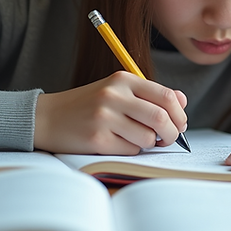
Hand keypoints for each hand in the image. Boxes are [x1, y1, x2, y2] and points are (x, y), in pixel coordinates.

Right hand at [33, 71, 186, 154]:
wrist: (47, 117)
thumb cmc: (88, 105)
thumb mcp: (117, 91)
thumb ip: (149, 94)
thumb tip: (183, 101)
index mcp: (123, 79)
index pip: (167, 96)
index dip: (180, 114)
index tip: (180, 124)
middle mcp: (114, 95)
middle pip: (162, 118)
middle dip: (172, 134)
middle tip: (167, 139)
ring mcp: (104, 117)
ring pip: (148, 138)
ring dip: (148, 143)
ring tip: (135, 138)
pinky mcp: (97, 138)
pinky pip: (130, 150)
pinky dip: (130, 150)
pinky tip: (116, 143)